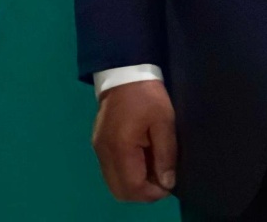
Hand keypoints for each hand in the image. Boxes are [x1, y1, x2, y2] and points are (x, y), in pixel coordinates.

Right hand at [91, 77, 176, 202]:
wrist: (123, 73)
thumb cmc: (147, 95)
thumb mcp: (164, 121)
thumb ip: (166, 154)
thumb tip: (167, 182)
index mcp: (121, 147)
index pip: (133, 186)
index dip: (152, 192)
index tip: (168, 183)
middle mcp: (105, 153)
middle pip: (121, 191)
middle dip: (143, 192)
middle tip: (161, 179)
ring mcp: (99, 150)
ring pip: (114, 184)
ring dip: (134, 184)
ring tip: (153, 169)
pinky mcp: (99, 145)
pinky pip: (111, 172)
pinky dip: (126, 174)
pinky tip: (142, 160)